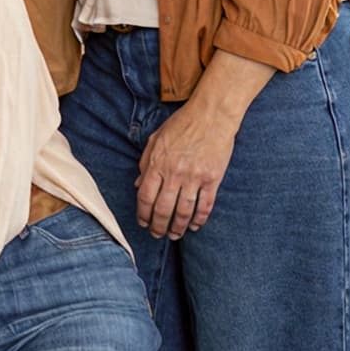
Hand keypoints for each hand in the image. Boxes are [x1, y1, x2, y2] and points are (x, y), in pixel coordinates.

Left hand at [135, 99, 239, 238]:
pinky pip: (205, 205)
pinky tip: (195, 226)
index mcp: (157, 164)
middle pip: (163, 209)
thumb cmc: (182, 124)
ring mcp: (194, 177)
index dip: (142, 214)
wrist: (211, 115)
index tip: (143, 222)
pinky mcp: (212, 179)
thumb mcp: (156, 139)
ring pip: (184, 211)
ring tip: (174, 235)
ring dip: (178, 227)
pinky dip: (200, 219)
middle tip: (157, 234)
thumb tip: (137, 184)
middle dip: (158, 226)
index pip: (145, 197)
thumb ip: (145, 163)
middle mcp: (174, 173)